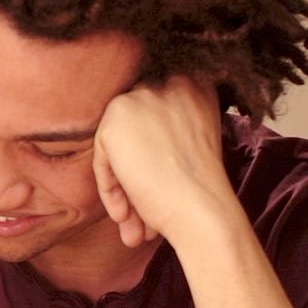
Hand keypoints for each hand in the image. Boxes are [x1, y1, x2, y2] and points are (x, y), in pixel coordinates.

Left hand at [91, 76, 241, 248]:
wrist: (205, 211)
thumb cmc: (205, 190)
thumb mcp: (194, 142)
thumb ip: (168, 130)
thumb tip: (138, 147)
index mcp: (197, 85)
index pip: (157, 116)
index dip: (155, 155)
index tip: (158, 186)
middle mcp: (171, 82)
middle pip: (138, 130)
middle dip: (137, 174)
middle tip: (140, 214)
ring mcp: (142, 97)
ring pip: (119, 145)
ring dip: (124, 188)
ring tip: (134, 225)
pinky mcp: (116, 119)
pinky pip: (102, 158)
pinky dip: (110, 188)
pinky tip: (125, 215)